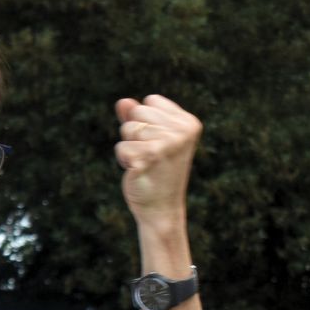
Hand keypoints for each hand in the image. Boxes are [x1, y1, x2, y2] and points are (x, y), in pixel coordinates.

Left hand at [114, 95, 200, 225]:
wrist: (161, 208)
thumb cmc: (157, 172)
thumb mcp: (152, 140)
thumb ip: (137, 118)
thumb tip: (122, 101)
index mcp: (189, 123)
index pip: (151, 100)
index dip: (145, 121)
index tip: (157, 143)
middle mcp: (182, 131)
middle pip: (137, 112)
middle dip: (135, 133)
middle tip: (150, 156)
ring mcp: (166, 144)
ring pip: (127, 129)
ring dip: (129, 148)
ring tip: (145, 163)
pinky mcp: (149, 157)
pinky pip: (121, 147)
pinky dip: (124, 160)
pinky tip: (138, 172)